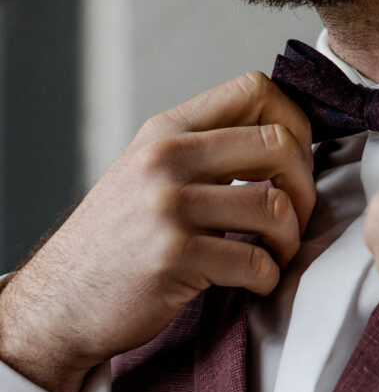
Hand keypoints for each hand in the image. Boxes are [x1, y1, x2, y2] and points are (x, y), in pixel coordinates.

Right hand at [0, 72, 315, 391]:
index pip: (256, 88)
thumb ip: (207, 146)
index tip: (296, 161)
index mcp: (167, 130)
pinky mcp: (173, 258)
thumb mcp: (150, 170)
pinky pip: (255, 260)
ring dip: (290, 239)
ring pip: (275, 206)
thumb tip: (287, 137)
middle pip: (279, 145)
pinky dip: (268, 276)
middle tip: (295, 218)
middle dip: (305, 187)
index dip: (295, 122)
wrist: (61, 302)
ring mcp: (168, 207)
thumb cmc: (120, 238)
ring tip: (276, 253)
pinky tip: (256, 281)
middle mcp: (166, 159)